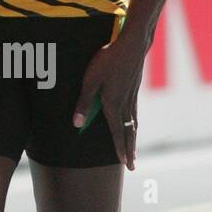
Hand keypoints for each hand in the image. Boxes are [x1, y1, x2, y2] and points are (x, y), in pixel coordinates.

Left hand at [72, 36, 145, 169]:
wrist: (132, 45)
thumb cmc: (108, 60)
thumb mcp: (90, 80)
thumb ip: (84, 103)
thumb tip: (76, 124)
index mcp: (113, 104)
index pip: (116, 132)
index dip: (119, 148)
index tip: (124, 163)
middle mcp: (125, 104)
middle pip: (128, 132)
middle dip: (129, 150)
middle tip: (132, 166)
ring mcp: (132, 97)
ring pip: (133, 124)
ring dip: (133, 140)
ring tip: (133, 151)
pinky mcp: (134, 90)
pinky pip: (135, 114)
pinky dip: (134, 126)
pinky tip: (133, 126)